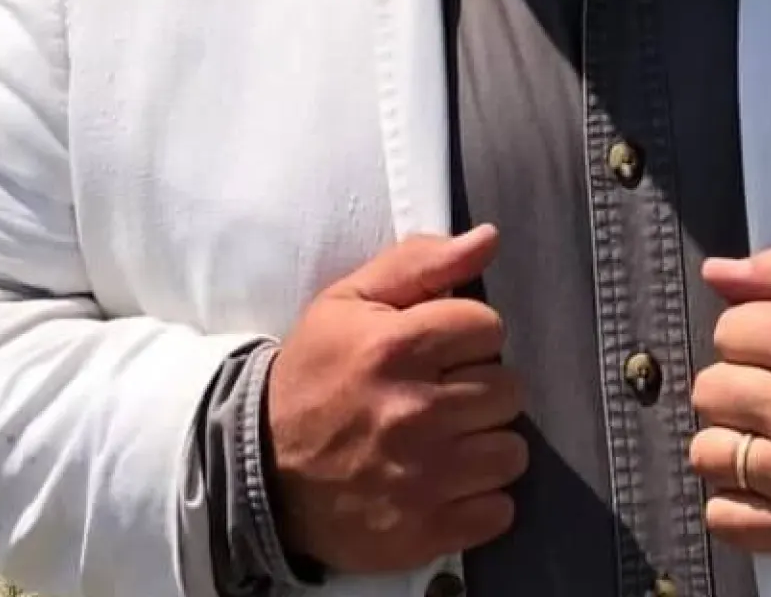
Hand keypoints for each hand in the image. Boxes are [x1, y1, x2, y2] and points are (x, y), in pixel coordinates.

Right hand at [265, 224, 528, 574]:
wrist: (259, 471)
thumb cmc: (313, 375)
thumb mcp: (349, 302)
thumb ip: (421, 263)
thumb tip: (489, 238)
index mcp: (396, 347)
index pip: (489, 327)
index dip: (469, 334)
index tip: (443, 349)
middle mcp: (415, 412)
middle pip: (509, 389)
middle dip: (481, 388)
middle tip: (444, 395)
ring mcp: (423, 478)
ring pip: (510, 451)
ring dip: (486, 445)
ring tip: (448, 441)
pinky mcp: (425, 531)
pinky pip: (498, 511)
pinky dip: (480, 500)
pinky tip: (447, 484)